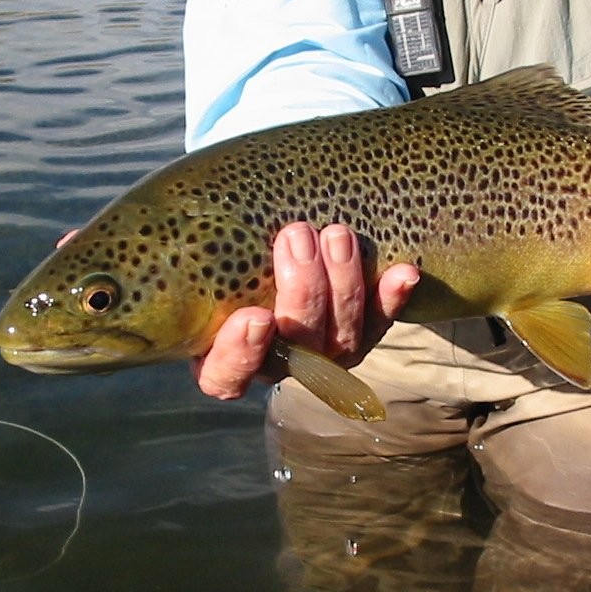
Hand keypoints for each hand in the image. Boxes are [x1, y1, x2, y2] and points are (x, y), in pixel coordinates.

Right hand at [192, 223, 418, 400]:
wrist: (271, 253)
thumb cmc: (223, 262)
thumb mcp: (202, 266)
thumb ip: (195, 259)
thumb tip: (185, 215)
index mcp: (226, 361)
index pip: (228, 376)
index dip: (241, 354)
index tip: (254, 317)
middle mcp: (279, 366)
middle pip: (297, 348)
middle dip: (302, 291)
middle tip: (296, 237)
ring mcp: (326, 355)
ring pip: (342, 337)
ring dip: (342, 285)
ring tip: (336, 235)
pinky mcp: (362, 333)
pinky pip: (381, 321)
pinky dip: (393, 297)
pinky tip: (405, 272)